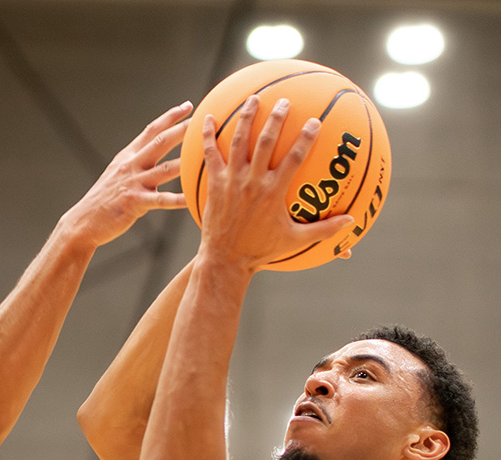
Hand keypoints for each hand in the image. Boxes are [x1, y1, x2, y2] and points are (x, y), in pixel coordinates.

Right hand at [61, 102, 191, 248]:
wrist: (83, 222)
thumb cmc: (102, 201)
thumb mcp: (117, 174)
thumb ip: (135, 164)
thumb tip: (152, 158)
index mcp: (128, 156)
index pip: (152, 130)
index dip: (171, 116)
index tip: (188, 106)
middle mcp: (131, 165)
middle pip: (161, 142)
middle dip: (183, 130)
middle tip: (202, 121)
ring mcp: (133, 183)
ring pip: (165, 169)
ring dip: (186, 161)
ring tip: (204, 155)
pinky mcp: (134, 202)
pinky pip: (161, 200)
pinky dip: (177, 200)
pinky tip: (191, 200)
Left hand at [198, 95, 352, 271]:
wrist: (225, 261)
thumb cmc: (261, 251)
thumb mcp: (294, 241)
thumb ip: (323, 230)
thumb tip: (351, 222)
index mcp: (274, 192)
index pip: (295, 157)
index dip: (306, 137)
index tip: (314, 121)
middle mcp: (253, 182)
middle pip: (266, 141)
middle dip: (276, 118)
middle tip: (283, 101)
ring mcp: (232, 181)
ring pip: (239, 141)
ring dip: (246, 117)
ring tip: (252, 99)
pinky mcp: (214, 184)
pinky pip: (210, 154)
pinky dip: (208, 135)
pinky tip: (208, 118)